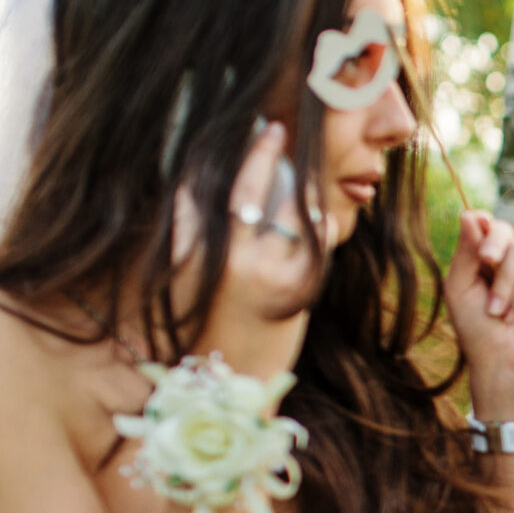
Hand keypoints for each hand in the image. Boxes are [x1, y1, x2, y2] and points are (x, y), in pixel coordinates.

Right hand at [184, 121, 316, 378]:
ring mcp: (262, 270)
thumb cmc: (206, 330)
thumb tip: (230, 198)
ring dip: (302, 187)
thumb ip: (204, 236)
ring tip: (303, 170)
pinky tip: (324, 214)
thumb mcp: (192, 279)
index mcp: (189, 252)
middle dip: (260, 151)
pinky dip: (323, 223)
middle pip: (247, 187)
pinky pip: (318, 239)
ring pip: (290, 209)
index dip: (213, 153)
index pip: (197, 185)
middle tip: (273, 127)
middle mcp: (223, 256)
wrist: (228, 386)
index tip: (231, 126)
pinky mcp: (297, 286)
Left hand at [442, 209, 513, 420]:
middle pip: (503, 228)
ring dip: (503, 285)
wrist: (500, 360)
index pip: (482, 224)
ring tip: (496, 313)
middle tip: (486, 261)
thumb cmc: (476, 328)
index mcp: (481, 258)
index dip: (480, 224)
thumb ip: (465, 251)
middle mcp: (506, 261)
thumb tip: (471, 214)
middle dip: (493, 243)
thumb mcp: (460, 287)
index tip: (473, 242)